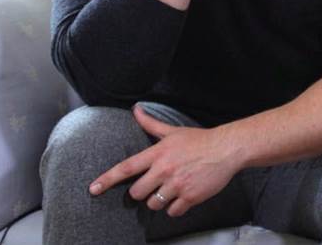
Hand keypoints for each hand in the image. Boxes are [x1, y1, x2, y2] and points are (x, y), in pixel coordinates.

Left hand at [88, 106, 242, 216]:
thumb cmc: (200, 140)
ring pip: (154, 203)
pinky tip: (183, 197)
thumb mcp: (174, 131)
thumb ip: (151, 124)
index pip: (126, 168)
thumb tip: (136, 110)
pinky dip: (176, 208)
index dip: (108, 179)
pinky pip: (173, 211)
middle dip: (142, 192)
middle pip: (137, 192)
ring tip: (171, 190)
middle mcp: (165, 170)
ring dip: (159, 200)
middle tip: (153, 185)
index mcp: (158, 154)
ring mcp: (177, 184)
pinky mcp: (190, 196)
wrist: (227, 149)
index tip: (93, 188)